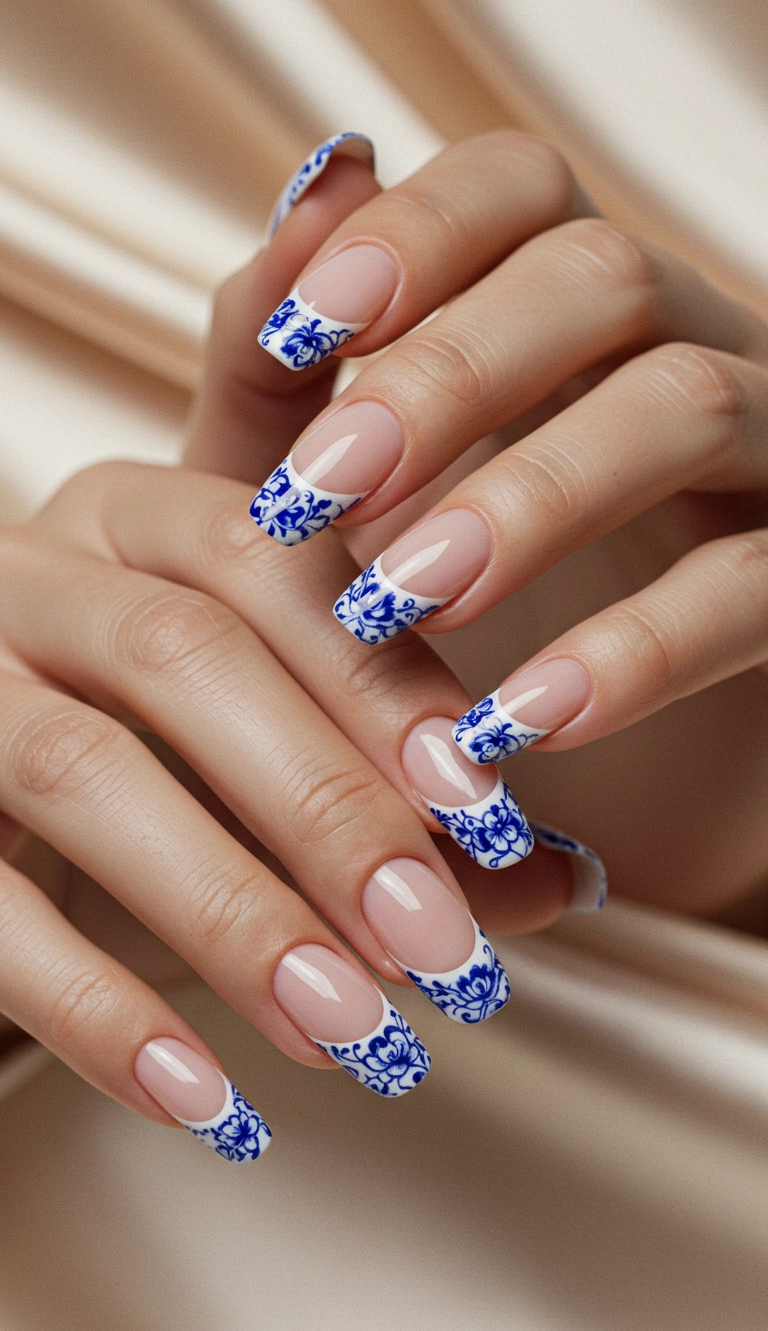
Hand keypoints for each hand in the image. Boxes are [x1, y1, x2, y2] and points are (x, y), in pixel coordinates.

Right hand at [0, 450, 595, 1152]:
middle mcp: (40, 573)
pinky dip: (97, 1008)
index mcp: (147, 522)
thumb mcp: (272, 747)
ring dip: (231, 912)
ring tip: (350, 1030)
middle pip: (185, 656)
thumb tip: (562, 876)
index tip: (490, 808)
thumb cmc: (153, 755)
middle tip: (437, 941)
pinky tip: (205, 1094)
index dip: (384, 681)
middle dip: (326, 804)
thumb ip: (408, 793)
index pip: (276, 563)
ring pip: (80, 772)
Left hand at [241, 130, 767, 920]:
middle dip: (449, 373)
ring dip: (532, 497)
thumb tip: (308, 188)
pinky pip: (754, 587)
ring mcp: (763, 462)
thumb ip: (280, 376)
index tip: (303, 334)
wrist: (541, 791)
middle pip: (604, 272)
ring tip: (399, 603)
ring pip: (691, 403)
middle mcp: (676, 354)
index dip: (416, 231)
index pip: (520, 186)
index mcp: (555, 318)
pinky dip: (635, 651)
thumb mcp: (318, 507)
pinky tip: (517, 720)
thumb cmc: (422, 629)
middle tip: (321, 491)